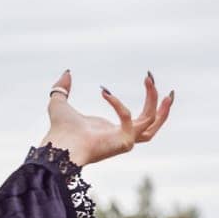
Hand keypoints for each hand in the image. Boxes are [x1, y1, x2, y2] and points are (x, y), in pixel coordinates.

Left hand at [40, 69, 173, 166]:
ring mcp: (125, 141)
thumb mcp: (59, 102)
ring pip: (151, 121)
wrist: (59, 145)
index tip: (147, 79)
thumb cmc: (59, 130)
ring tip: (150, 81)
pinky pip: (129, 118)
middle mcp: (121, 136)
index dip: (148, 98)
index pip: (137, 117)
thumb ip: (62, 87)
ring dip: (155, 101)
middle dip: (159, 103)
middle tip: (158, 82)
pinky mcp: (124, 143)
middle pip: (152, 121)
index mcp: (112, 130)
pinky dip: (118, 105)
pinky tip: (105, 94)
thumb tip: (67, 72)